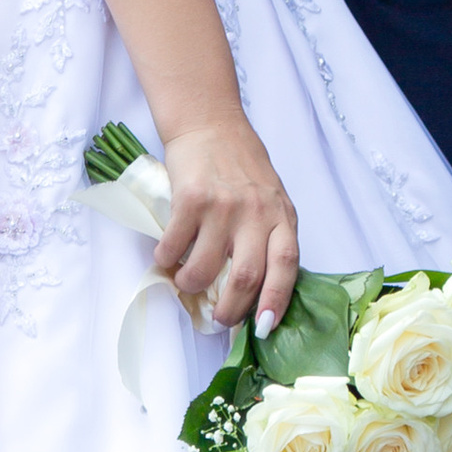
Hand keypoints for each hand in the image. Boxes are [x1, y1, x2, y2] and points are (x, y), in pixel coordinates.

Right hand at [157, 115, 300, 332]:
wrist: (210, 123)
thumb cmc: (242, 165)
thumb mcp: (271, 199)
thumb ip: (269, 235)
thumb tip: (258, 289)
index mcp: (281, 216)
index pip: (286, 266)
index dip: (276, 301)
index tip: (264, 327)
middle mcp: (256, 213)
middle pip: (246, 276)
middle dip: (230, 309)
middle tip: (219, 318)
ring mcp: (223, 206)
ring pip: (205, 268)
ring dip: (191, 285)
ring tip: (187, 283)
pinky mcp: (191, 199)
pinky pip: (175, 245)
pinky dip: (166, 260)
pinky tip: (166, 258)